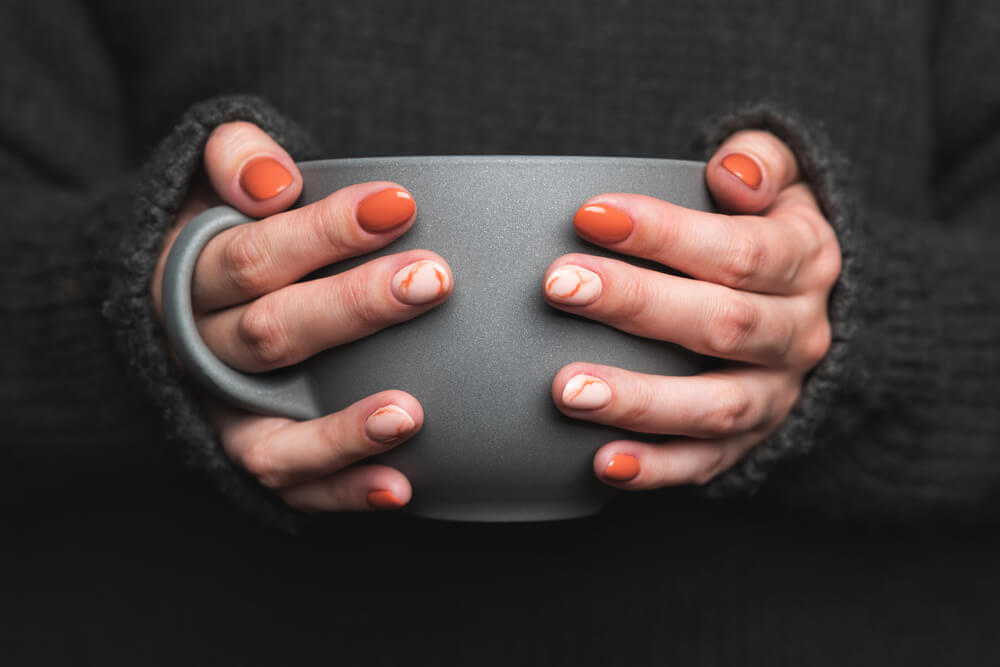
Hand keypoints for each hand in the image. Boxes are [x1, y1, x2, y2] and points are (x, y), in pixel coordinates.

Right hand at [151, 122, 453, 511]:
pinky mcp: (253, 458)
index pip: (253, 257)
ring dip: (342, 430)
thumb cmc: (228, 233)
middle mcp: (201, 355)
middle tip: (432, 281)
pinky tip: (399, 487)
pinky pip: (293, 489)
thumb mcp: (212, 181)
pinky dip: (343, 493)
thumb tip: (271, 179)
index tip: (399, 206)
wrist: (188, 303)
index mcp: (190, 280)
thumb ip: (233, 160)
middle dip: (354, 308)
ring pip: (273, 437)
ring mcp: (226, 416)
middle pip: (273, 335)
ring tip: (409, 413)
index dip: (324, 232)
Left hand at [542, 130, 840, 487]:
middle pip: (721, 324)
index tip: (590, 215)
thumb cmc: (768, 230)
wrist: (808, 305)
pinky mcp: (748, 441)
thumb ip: (762, 162)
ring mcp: (775, 395)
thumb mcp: (785, 182)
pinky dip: (657, 469)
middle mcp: (799, 334)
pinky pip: (706, 463)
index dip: (665, 234)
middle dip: (636, 304)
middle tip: (560, 287)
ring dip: (640, 400)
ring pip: (714, 405)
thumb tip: (732, 172)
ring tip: (568, 390)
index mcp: (806, 263)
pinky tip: (603, 463)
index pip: (740, 251)